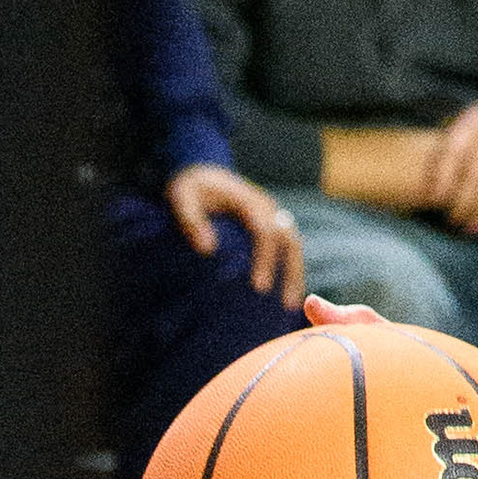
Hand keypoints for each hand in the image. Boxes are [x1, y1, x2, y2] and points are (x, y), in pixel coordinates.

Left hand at [168, 159, 304, 303]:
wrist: (202, 172)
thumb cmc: (191, 188)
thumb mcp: (182, 197)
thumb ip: (191, 221)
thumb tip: (208, 249)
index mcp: (248, 201)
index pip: (266, 232)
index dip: (265, 260)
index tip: (259, 287)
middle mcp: (266, 207)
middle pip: (289, 239)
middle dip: (290, 272)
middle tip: (286, 305)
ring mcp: (272, 214)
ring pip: (293, 244)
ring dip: (295, 273)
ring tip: (291, 306)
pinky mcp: (271, 223)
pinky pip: (287, 246)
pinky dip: (289, 267)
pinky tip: (286, 292)